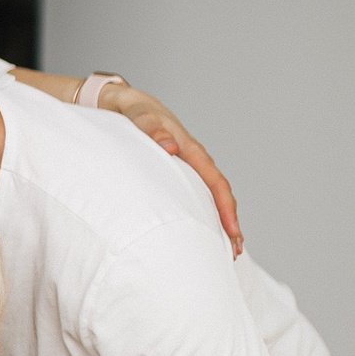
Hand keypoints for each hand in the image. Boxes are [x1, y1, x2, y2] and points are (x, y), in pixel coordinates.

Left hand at [100, 83, 241, 255]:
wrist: (121, 103)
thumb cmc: (131, 110)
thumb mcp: (139, 115)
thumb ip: (151, 128)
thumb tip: (170, 148)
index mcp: (189, 148)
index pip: (215, 182)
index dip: (225, 208)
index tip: (231, 231)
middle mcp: (192, 160)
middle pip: (218, 195)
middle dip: (228, 224)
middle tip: (233, 252)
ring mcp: (185, 167)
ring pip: (207, 198)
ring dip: (217, 223)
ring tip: (224, 251)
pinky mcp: (174, 173)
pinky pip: (192, 195)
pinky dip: (200, 214)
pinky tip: (199, 232)